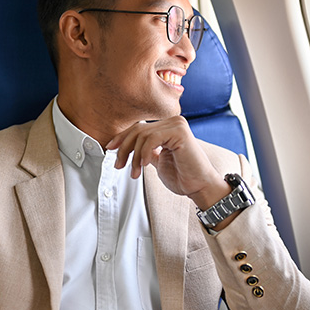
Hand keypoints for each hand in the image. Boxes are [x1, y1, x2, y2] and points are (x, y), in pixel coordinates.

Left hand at [106, 116, 229, 209]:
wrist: (199, 187)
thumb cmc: (182, 177)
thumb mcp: (157, 161)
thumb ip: (145, 152)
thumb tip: (126, 148)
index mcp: (167, 127)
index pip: (138, 127)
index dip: (122, 138)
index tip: (110, 149)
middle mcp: (172, 122)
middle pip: (138, 129)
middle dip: (124, 148)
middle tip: (118, 165)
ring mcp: (177, 124)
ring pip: (142, 135)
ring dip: (134, 157)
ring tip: (135, 172)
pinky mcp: (180, 131)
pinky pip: (151, 139)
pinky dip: (144, 153)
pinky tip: (145, 165)